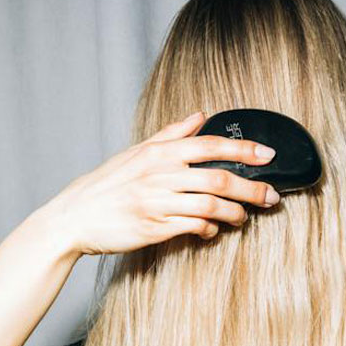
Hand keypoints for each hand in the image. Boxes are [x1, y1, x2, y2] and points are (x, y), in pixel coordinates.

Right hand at [43, 111, 280, 260]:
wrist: (74, 217)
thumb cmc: (108, 184)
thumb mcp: (137, 152)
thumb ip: (172, 134)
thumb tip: (201, 114)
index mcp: (159, 152)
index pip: (210, 145)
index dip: (243, 149)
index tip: (269, 155)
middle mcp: (160, 174)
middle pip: (219, 179)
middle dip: (252, 189)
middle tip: (272, 197)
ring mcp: (157, 202)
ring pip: (210, 206)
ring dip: (234, 214)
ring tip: (243, 218)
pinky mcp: (155, 228)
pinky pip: (193, 227)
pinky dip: (209, 229)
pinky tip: (212, 230)